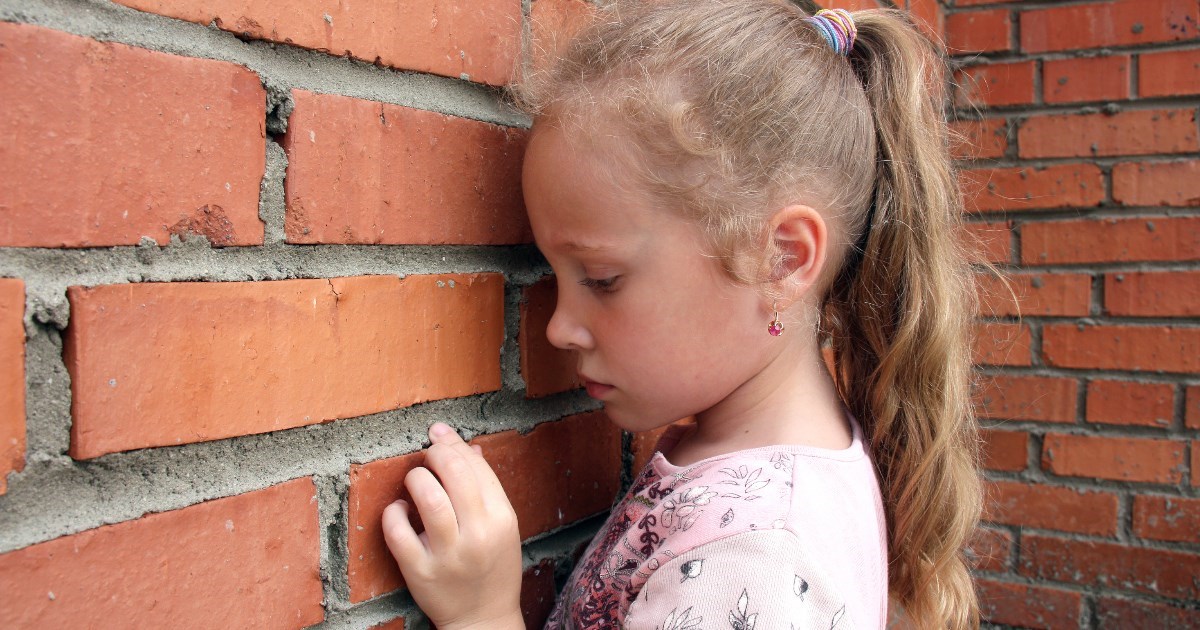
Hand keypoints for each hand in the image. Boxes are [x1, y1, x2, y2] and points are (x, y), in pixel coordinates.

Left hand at [382, 423, 524, 629]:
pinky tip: (398, 509)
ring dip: (415, 478)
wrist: (483, 618)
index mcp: (501, 519)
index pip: (477, 467)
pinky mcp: (420, 572)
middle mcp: (477, 535)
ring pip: (427, 498)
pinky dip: (393, 513)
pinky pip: (398, 532)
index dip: (453, 443)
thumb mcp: (501, 526)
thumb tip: (468, 448)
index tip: (438, 434)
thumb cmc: (492, 566)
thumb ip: (486, 487)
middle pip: (454, 473)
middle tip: (427, 455)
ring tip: (414, 480)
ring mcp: (448, 555)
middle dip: (435, 454)